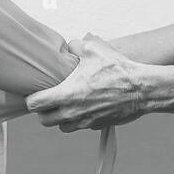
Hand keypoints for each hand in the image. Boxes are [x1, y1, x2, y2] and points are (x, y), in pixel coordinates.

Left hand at [27, 35, 146, 131]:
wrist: (141, 89)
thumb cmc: (118, 69)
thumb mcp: (94, 49)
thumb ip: (76, 46)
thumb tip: (69, 46)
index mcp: (66, 94)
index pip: (35, 105)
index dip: (32, 99)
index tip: (36, 92)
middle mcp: (72, 111)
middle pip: (44, 120)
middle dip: (43, 111)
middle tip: (50, 99)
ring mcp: (84, 121)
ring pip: (61, 127)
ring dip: (60, 118)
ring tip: (66, 104)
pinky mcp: (96, 126)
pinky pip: (79, 127)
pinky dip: (77, 120)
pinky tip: (84, 107)